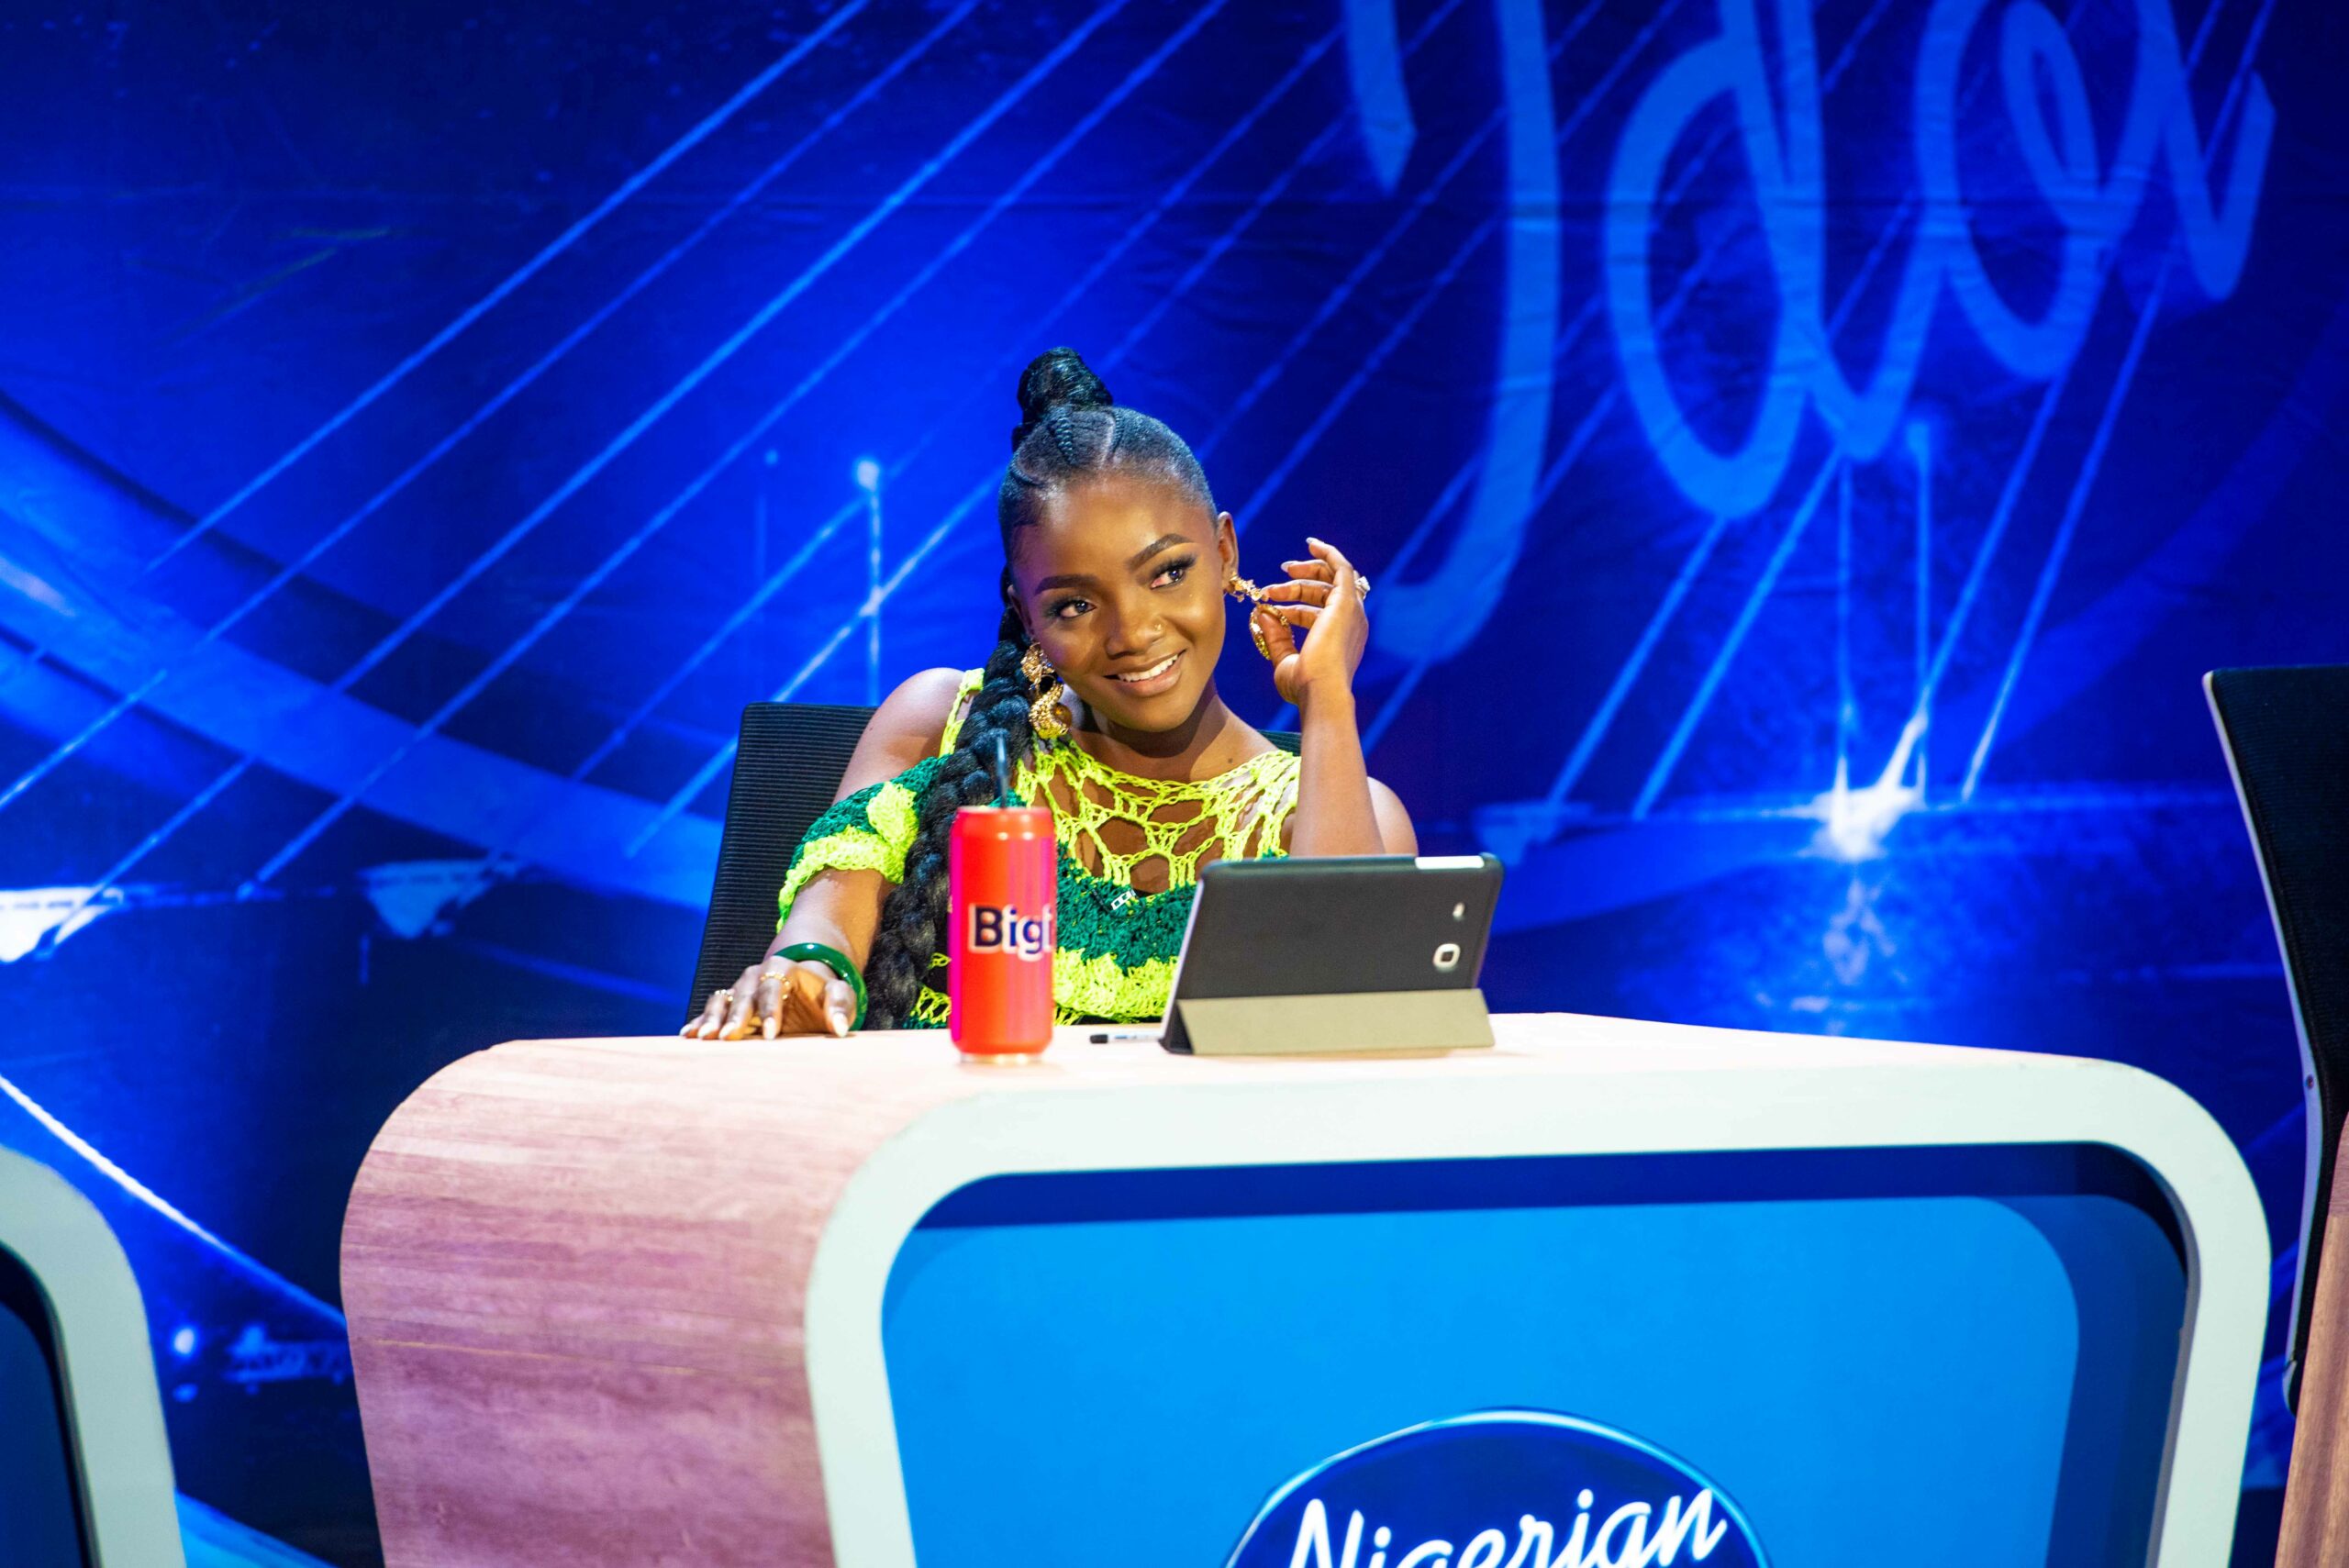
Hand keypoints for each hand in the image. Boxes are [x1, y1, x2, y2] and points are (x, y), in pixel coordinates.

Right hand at [682, 958, 855, 1039]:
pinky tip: (688, 1036)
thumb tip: (840, 1029)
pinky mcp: (729, 1004)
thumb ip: (841, 1006)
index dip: (771, 1011)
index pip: (774, 988)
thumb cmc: (823, 994)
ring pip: (721, 1000)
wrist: (805, 988)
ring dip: (712, 1018)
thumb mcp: (839, 994)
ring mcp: (740, 989)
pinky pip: (710, 1010)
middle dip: (735, 1017)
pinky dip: (700, 1021)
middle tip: (728, 1038)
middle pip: (743, 995)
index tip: (772, 1035)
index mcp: (783, 968)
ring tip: (703, 1038)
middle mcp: (756, 976)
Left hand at [1253, 536, 1367, 710]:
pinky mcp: (1347, 602)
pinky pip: (1342, 568)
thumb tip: (1264, 613)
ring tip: (1284, 569)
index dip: (1294, 606)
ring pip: (1332, 578)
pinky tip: (1312, 544)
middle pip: (1328, 591)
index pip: (1320, 613)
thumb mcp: (1284, 661)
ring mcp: (1352, 612)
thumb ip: (1277, 637)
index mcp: (1341, 640)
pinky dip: (1328, 554)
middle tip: (1279, 576)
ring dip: (1307, 570)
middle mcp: (1351, 624)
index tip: (1271, 603)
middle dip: (1302, 581)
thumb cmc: (1305, 686)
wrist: (1321, 691)